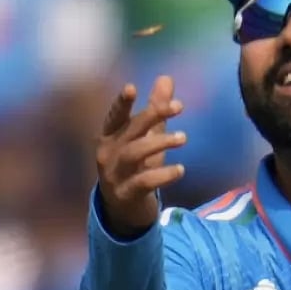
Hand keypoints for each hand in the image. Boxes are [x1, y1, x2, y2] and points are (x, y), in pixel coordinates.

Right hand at [95, 76, 186, 238]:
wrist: (124, 211)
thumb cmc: (135, 168)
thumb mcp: (145, 138)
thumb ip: (155, 110)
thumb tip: (166, 78)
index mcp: (109, 137)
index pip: (115, 117)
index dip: (121, 103)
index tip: (132, 88)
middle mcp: (107, 154)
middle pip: (129, 130)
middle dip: (152, 116)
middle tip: (179, 107)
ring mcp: (114, 175)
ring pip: (134, 154)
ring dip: (159, 143)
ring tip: (183, 138)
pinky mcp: (126, 195)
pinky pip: (143, 182)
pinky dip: (163, 175)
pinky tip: (180, 169)